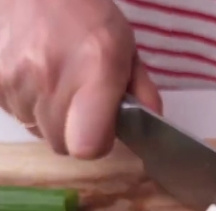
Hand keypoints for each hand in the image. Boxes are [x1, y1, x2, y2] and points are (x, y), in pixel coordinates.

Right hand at [0, 0, 160, 158]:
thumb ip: (142, 90)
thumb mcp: (124, 44)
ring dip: (51, 117)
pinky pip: (17, 115)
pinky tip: (36, 77)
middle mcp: (51, 78)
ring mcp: (16, 81)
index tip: (103, 128)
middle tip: (81, 103)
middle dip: (76, 132)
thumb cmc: (82, 11)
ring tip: (57, 82)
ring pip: (39, 131)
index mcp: (95, 69)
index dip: (98, 143)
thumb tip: (152, 123)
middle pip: (63, 144)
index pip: (88, 145)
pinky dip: (29, 105)